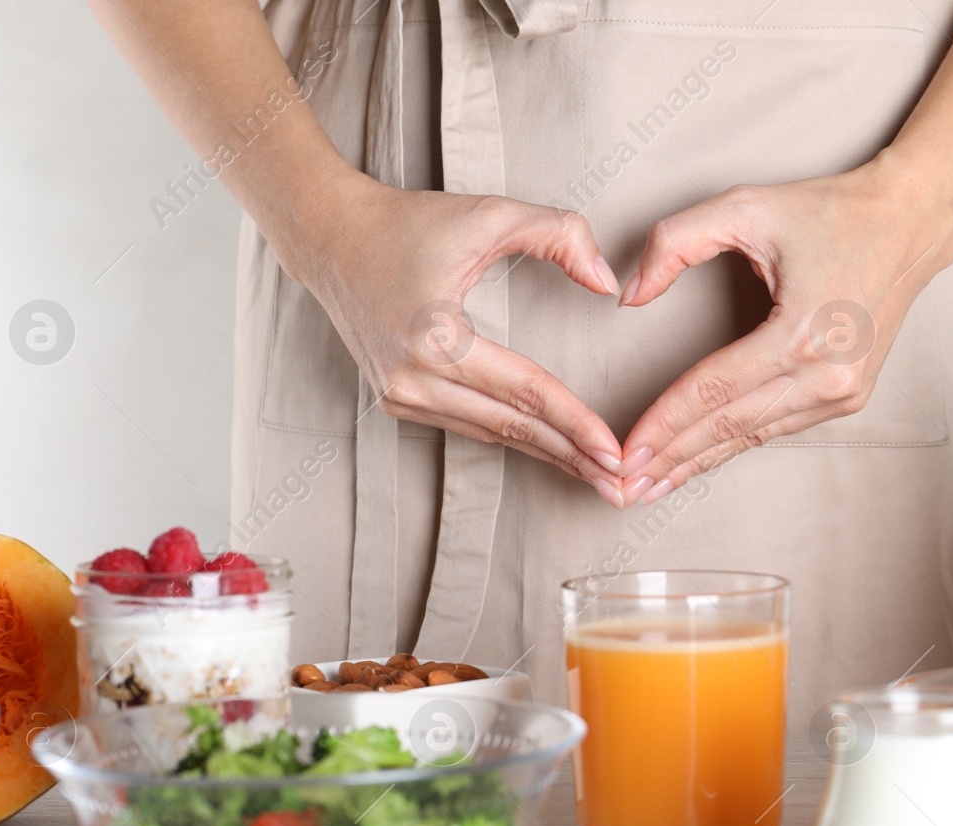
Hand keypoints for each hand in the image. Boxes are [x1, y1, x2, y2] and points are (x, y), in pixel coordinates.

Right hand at [295, 174, 626, 504]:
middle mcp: (413, 377)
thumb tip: (607, 282)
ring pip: (492, 434)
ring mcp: (400, 395)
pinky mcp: (396, 401)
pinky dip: (513, 439)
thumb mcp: (490, 214)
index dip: (576, 423)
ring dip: (547, 455)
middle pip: (512, 427)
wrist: (332, 239)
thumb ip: (558, 235)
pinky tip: (550, 450)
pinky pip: (469, 426)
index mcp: (435, 337)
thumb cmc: (409, 224)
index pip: (525, 391)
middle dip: (572, 458)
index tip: (615, 452)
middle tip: (620, 485)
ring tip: (595, 475)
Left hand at [614, 163, 952, 505]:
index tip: (626, 450)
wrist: (908, 223)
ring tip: (653, 485)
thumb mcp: (745, 206)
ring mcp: (844, 391)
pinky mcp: (850, 396)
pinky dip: (734, 445)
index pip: (714, 389)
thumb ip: (676, 242)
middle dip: (672, 458)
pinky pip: (777, 427)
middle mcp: (829, 373)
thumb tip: (631, 297)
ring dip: (699, 461)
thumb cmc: (829, 212)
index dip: (664, 422)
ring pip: (753, 436)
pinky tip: (700, 460)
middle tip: (625, 486)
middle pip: (730, 426)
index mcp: (803, 330)